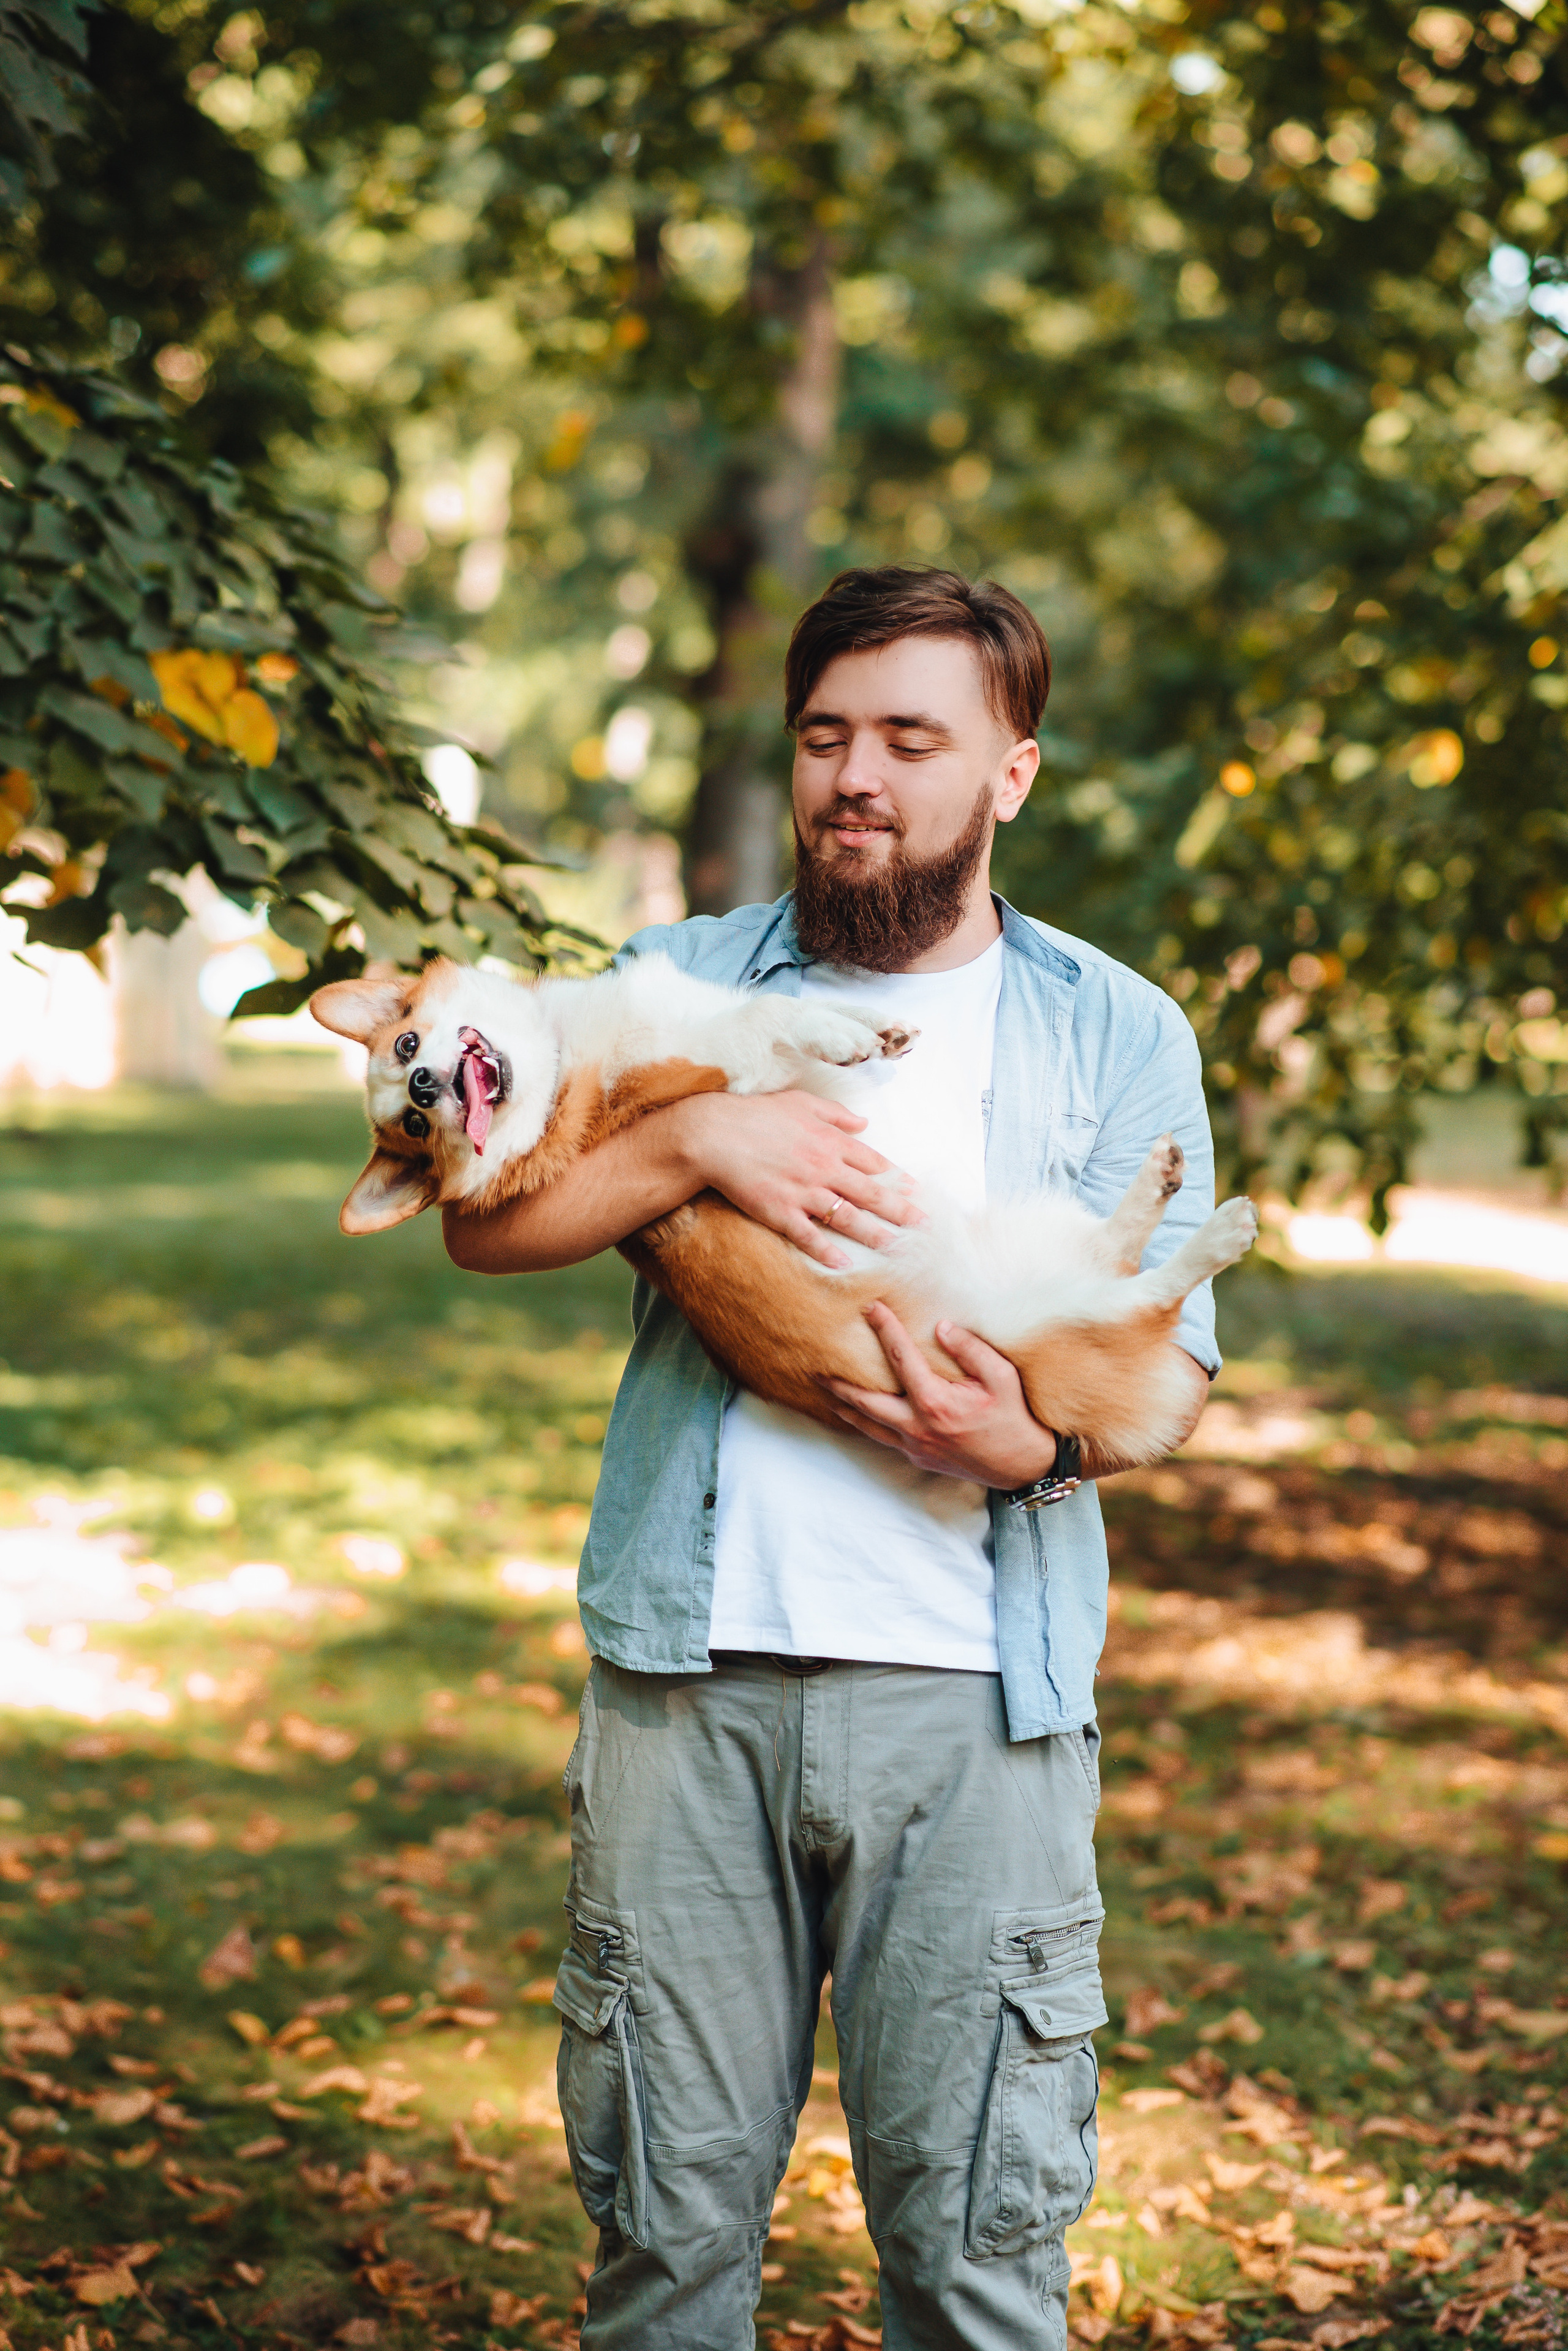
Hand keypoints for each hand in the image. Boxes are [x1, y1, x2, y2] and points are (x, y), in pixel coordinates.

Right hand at [675, 1090, 919, 1269]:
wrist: (714, 1134)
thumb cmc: (756, 1114)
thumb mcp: (801, 1103)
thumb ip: (836, 1114)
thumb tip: (864, 1123)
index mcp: (830, 1141)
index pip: (872, 1162)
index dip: (896, 1177)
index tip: (915, 1189)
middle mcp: (823, 1168)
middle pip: (870, 1193)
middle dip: (900, 1209)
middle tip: (922, 1223)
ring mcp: (803, 1192)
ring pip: (847, 1217)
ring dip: (873, 1233)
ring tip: (895, 1246)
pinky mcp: (780, 1212)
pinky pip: (809, 1236)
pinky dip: (827, 1251)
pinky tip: (845, 1263)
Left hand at [818, 1304, 1058, 1486]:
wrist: (1022, 1466)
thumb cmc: (1013, 1417)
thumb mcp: (1001, 1377)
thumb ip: (971, 1349)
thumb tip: (941, 1327)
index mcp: (935, 1402)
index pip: (901, 1359)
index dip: (884, 1329)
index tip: (870, 1308)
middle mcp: (917, 1426)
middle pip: (865, 1402)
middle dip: (839, 1383)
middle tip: (815, 1366)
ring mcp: (914, 1445)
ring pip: (868, 1424)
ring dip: (844, 1406)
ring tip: (824, 1389)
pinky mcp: (917, 1456)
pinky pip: (882, 1436)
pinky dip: (865, 1422)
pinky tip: (856, 1412)